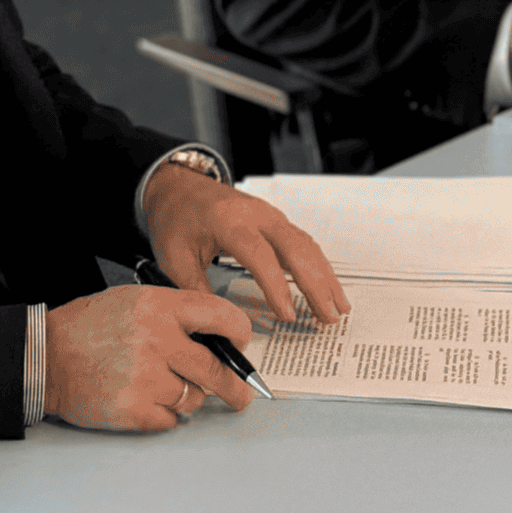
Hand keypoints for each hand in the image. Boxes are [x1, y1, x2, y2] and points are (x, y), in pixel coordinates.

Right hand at [43, 284, 254, 429]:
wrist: (47, 356)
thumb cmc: (89, 326)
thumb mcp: (135, 300)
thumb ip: (175, 314)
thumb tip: (216, 336)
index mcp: (161, 307)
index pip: (222, 318)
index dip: (238, 334)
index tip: (241, 344)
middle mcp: (159, 341)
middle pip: (218, 370)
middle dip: (235, 387)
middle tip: (241, 394)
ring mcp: (148, 378)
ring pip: (195, 398)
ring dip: (188, 397)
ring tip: (161, 384)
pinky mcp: (135, 410)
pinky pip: (170, 420)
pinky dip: (163, 414)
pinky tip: (143, 397)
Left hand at [141, 163, 350, 324]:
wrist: (176, 185)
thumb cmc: (174, 218)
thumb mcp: (174, 258)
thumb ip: (197, 292)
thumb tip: (218, 327)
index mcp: (228, 221)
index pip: (259, 254)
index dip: (276, 286)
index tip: (288, 316)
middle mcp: (255, 214)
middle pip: (295, 247)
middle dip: (315, 284)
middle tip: (329, 317)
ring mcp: (268, 214)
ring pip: (305, 244)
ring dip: (324, 276)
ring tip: (337, 308)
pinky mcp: (274, 219)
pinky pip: (301, 241)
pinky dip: (317, 265)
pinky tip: (326, 285)